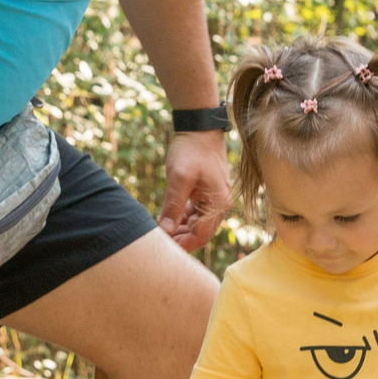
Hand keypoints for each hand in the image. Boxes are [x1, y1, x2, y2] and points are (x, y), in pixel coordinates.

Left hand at [156, 130, 231, 251]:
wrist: (200, 129)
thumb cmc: (191, 150)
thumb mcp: (179, 177)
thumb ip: (173, 205)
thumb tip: (165, 232)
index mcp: (218, 204)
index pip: (201, 236)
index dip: (182, 245)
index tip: (162, 248)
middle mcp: (220, 206)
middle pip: (199, 233)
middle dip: (179, 239)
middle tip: (157, 241)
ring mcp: (215, 201)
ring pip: (196, 225)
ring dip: (179, 229)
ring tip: (160, 230)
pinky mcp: (207, 196)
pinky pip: (195, 215)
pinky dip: (182, 218)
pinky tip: (168, 218)